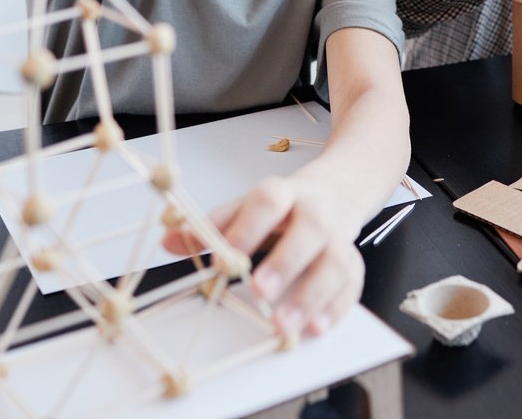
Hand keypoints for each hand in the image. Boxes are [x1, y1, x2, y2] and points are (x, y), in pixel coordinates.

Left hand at [164, 174, 364, 338]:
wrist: (333, 193)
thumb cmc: (281, 209)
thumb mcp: (244, 208)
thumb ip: (211, 226)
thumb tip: (169, 240)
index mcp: (283, 194)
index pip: (268, 203)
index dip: (247, 229)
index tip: (224, 257)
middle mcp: (315, 212)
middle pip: (308, 231)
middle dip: (284, 263)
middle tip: (259, 292)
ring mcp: (338, 237)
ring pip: (334, 262)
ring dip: (311, 296)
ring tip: (284, 325)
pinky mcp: (352, 261)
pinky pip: (351, 284)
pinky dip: (336, 307)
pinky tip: (316, 328)